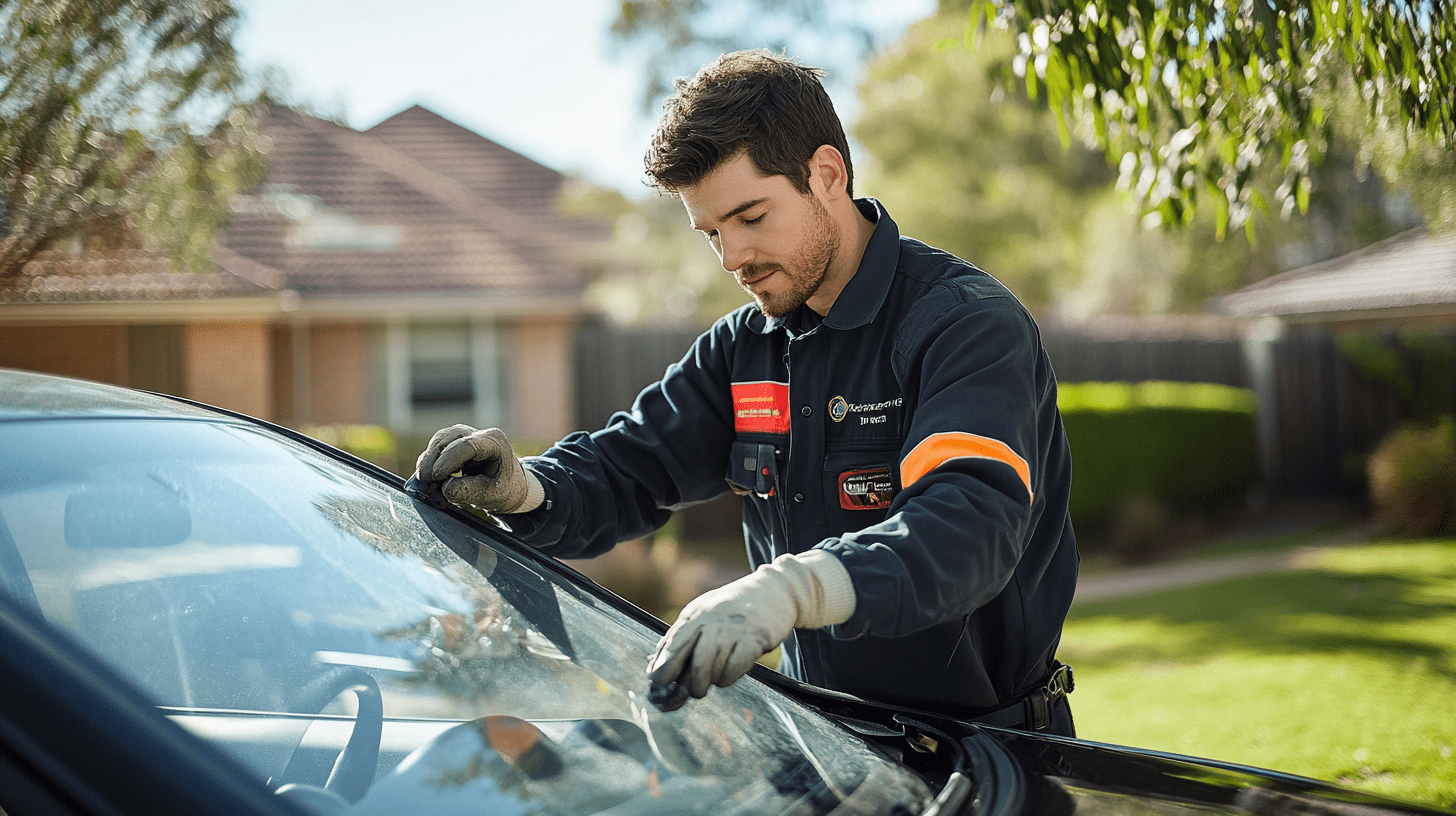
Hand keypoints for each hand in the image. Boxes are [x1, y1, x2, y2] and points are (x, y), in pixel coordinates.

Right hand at [414, 425, 543, 512]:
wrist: (510, 486)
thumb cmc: (505, 489)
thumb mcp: (492, 496)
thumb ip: (470, 492)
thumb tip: (446, 488)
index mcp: (495, 442)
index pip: (467, 445)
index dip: (449, 459)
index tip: (436, 476)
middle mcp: (480, 434)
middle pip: (449, 439)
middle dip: (434, 459)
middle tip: (424, 479)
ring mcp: (467, 435)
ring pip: (441, 439)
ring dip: (429, 458)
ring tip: (424, 478)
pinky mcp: (456, 441)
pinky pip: (439, 445)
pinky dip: (430, 459)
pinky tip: (427, 474)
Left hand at [647, 550, 854, 707]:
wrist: (774, 591)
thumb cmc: (733, 607)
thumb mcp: (703, 613)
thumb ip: (682, 636)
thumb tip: (656, 664)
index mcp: (696, 614)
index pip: (673, 644)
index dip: (664, 667)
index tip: (658, 682)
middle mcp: (712, 620)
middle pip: (694, 661)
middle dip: (690, 684)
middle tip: (692, 691)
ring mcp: (734, 630)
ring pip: (713, 669)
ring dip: (710, 682)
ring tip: (713, 680)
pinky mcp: (755, 639)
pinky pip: (735, 669)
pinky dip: (729, 677)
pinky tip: (730, 672)